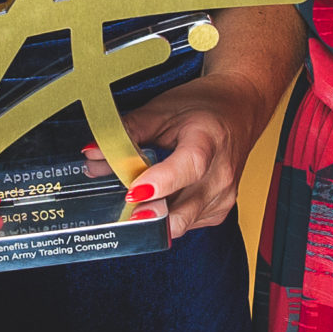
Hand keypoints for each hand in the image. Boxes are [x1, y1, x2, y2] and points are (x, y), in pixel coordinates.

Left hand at [107, 73, 274, 241]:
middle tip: (121, 205)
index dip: (159, 183)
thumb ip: (126, 133)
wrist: (239, 110)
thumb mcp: (161, 110)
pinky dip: (168, 215)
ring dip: (154, 215)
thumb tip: (92, 154)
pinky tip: (160, 197)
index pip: (189, 167)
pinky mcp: (220, 211)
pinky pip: (187, 224)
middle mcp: (221, 174)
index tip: (133, 191)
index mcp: (209, 140)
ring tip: (137, 193)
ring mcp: (223, 196)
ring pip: (181, 223)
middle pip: (183, 211)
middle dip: (148, 214)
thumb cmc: (203, 107)